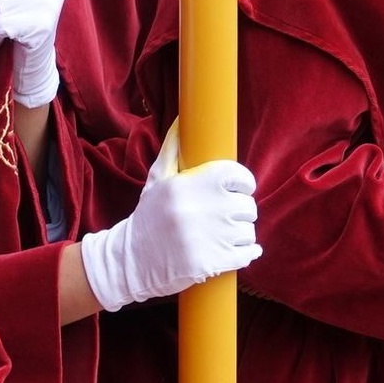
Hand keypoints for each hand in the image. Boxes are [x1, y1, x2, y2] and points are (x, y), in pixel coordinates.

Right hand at [78, 123, 259, 311]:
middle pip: (248, 206)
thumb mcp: (156, 179)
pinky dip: (246, 254)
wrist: (133, 261)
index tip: (235, 190)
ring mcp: (211, 237)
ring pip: (250, 231)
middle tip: (223, 216)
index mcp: (193, 183)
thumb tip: (181, 119)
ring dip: (241, 234)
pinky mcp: (215, 263)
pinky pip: (249, 254)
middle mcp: (204, 207)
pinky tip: (234, 251)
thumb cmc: (149, 216)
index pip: (240, 176)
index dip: (242, 183)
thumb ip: (172, 149)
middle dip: (239, 211)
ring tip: (221, 235)